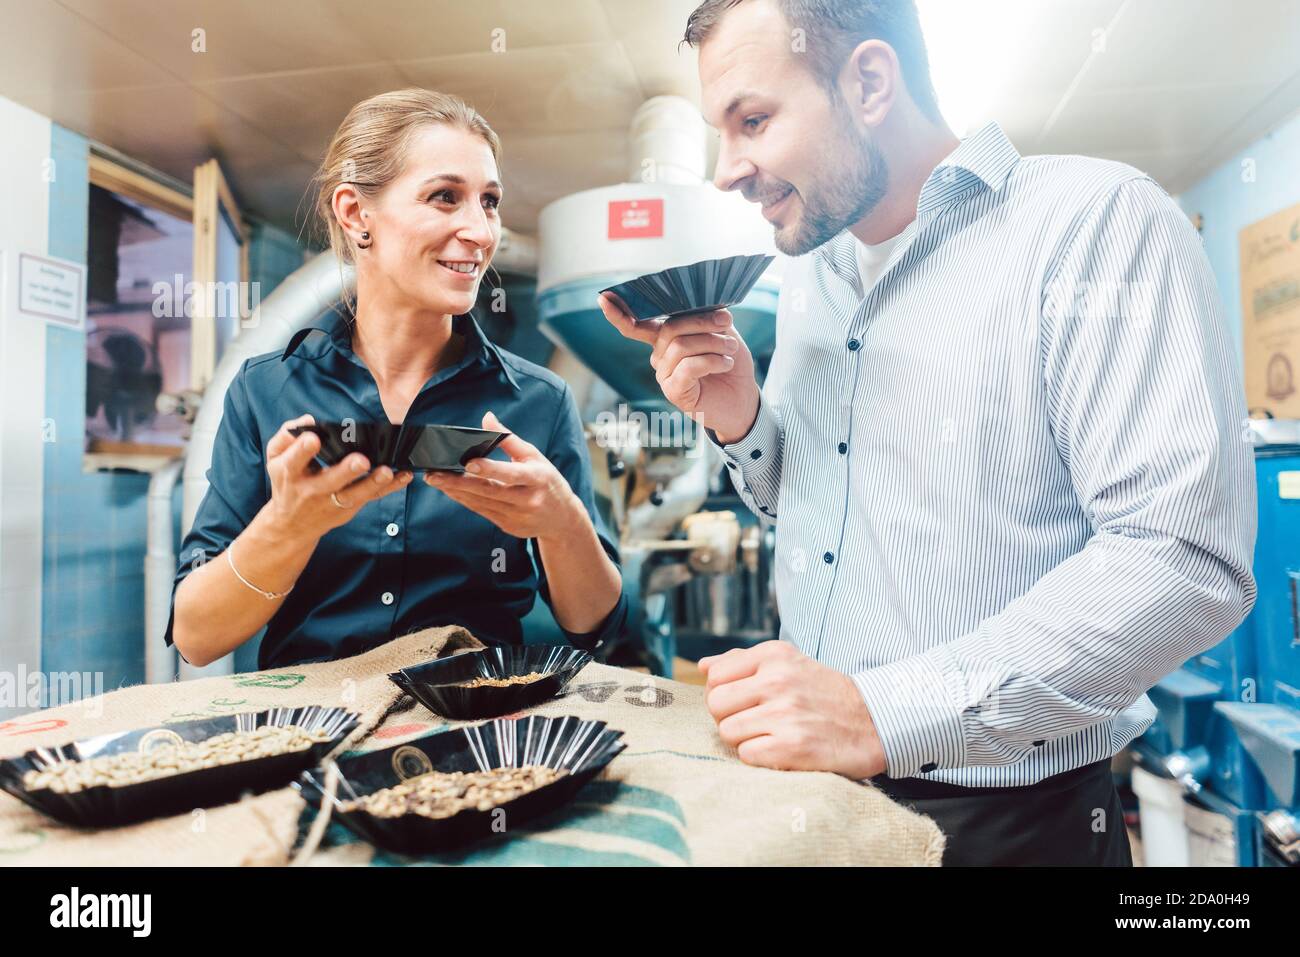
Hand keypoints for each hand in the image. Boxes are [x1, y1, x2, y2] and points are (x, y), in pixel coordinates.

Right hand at [263, 414, 411, 539]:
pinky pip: (371, 497)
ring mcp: (332, 501)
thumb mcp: (275, 459)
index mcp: (290, 474)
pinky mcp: (350, 508)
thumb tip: (308, 421)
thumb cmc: (287, 482)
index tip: (313, 438)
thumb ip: (286, 437)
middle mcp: (312, 490)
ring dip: (372, 483)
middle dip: (346, 470)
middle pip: (330, 481)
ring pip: (354, 494)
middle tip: (361, 460)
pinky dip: (389, 488)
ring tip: (386, 472)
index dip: (302, 449)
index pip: (294, 460)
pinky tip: (403, 476)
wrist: (292, 524)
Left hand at [425, 411, 585, 540]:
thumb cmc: (547, 481)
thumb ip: (509, 438)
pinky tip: (450, 490)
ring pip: (480, 503)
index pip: (510, 474)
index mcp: (536, 479)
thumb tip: (487, 417)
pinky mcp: (507, 526)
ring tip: (435, 480)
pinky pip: (482, 511)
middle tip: (434, 474)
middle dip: (458, 483)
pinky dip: (465, 500)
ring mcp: (517, 517)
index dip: (488, 469)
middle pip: (488, 491)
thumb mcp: (534, 456)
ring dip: (456, 491)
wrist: (562, 518)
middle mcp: (527, 500)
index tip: (467, 462)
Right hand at [598, 293, 759, 443]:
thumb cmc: (729, 364)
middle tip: (726, 322)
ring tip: (730, 348)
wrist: (743, 400)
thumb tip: (706, 305)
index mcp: (665, 339)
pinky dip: (711, 360)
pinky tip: (726, 363)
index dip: (619, 313)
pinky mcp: (674, 391)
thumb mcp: (722, 334)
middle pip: (670, 328)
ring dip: (712, 342)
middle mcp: (659, 356)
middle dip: (701, 321)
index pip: (636, 325)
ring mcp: (664, 375)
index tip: (603, 297)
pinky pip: (688, 367)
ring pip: (681, 346)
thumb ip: (707, 319)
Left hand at [700, 640, 886, 778]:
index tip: (742, 702)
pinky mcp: (792, 746)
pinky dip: (759, 757)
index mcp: (773, 655)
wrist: (874, 722)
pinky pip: (746, 755)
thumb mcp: (788, 662)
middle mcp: (777, 680)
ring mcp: (785, 714)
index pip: (714, 676)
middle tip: (753, 722)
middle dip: (727, 717)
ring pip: (727, 731)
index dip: (723, 694)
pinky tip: (780, 750)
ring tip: (769, 735)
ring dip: (744, 739)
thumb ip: (742, 661)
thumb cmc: (824, 693)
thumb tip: (703, 666)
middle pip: (714, 704)